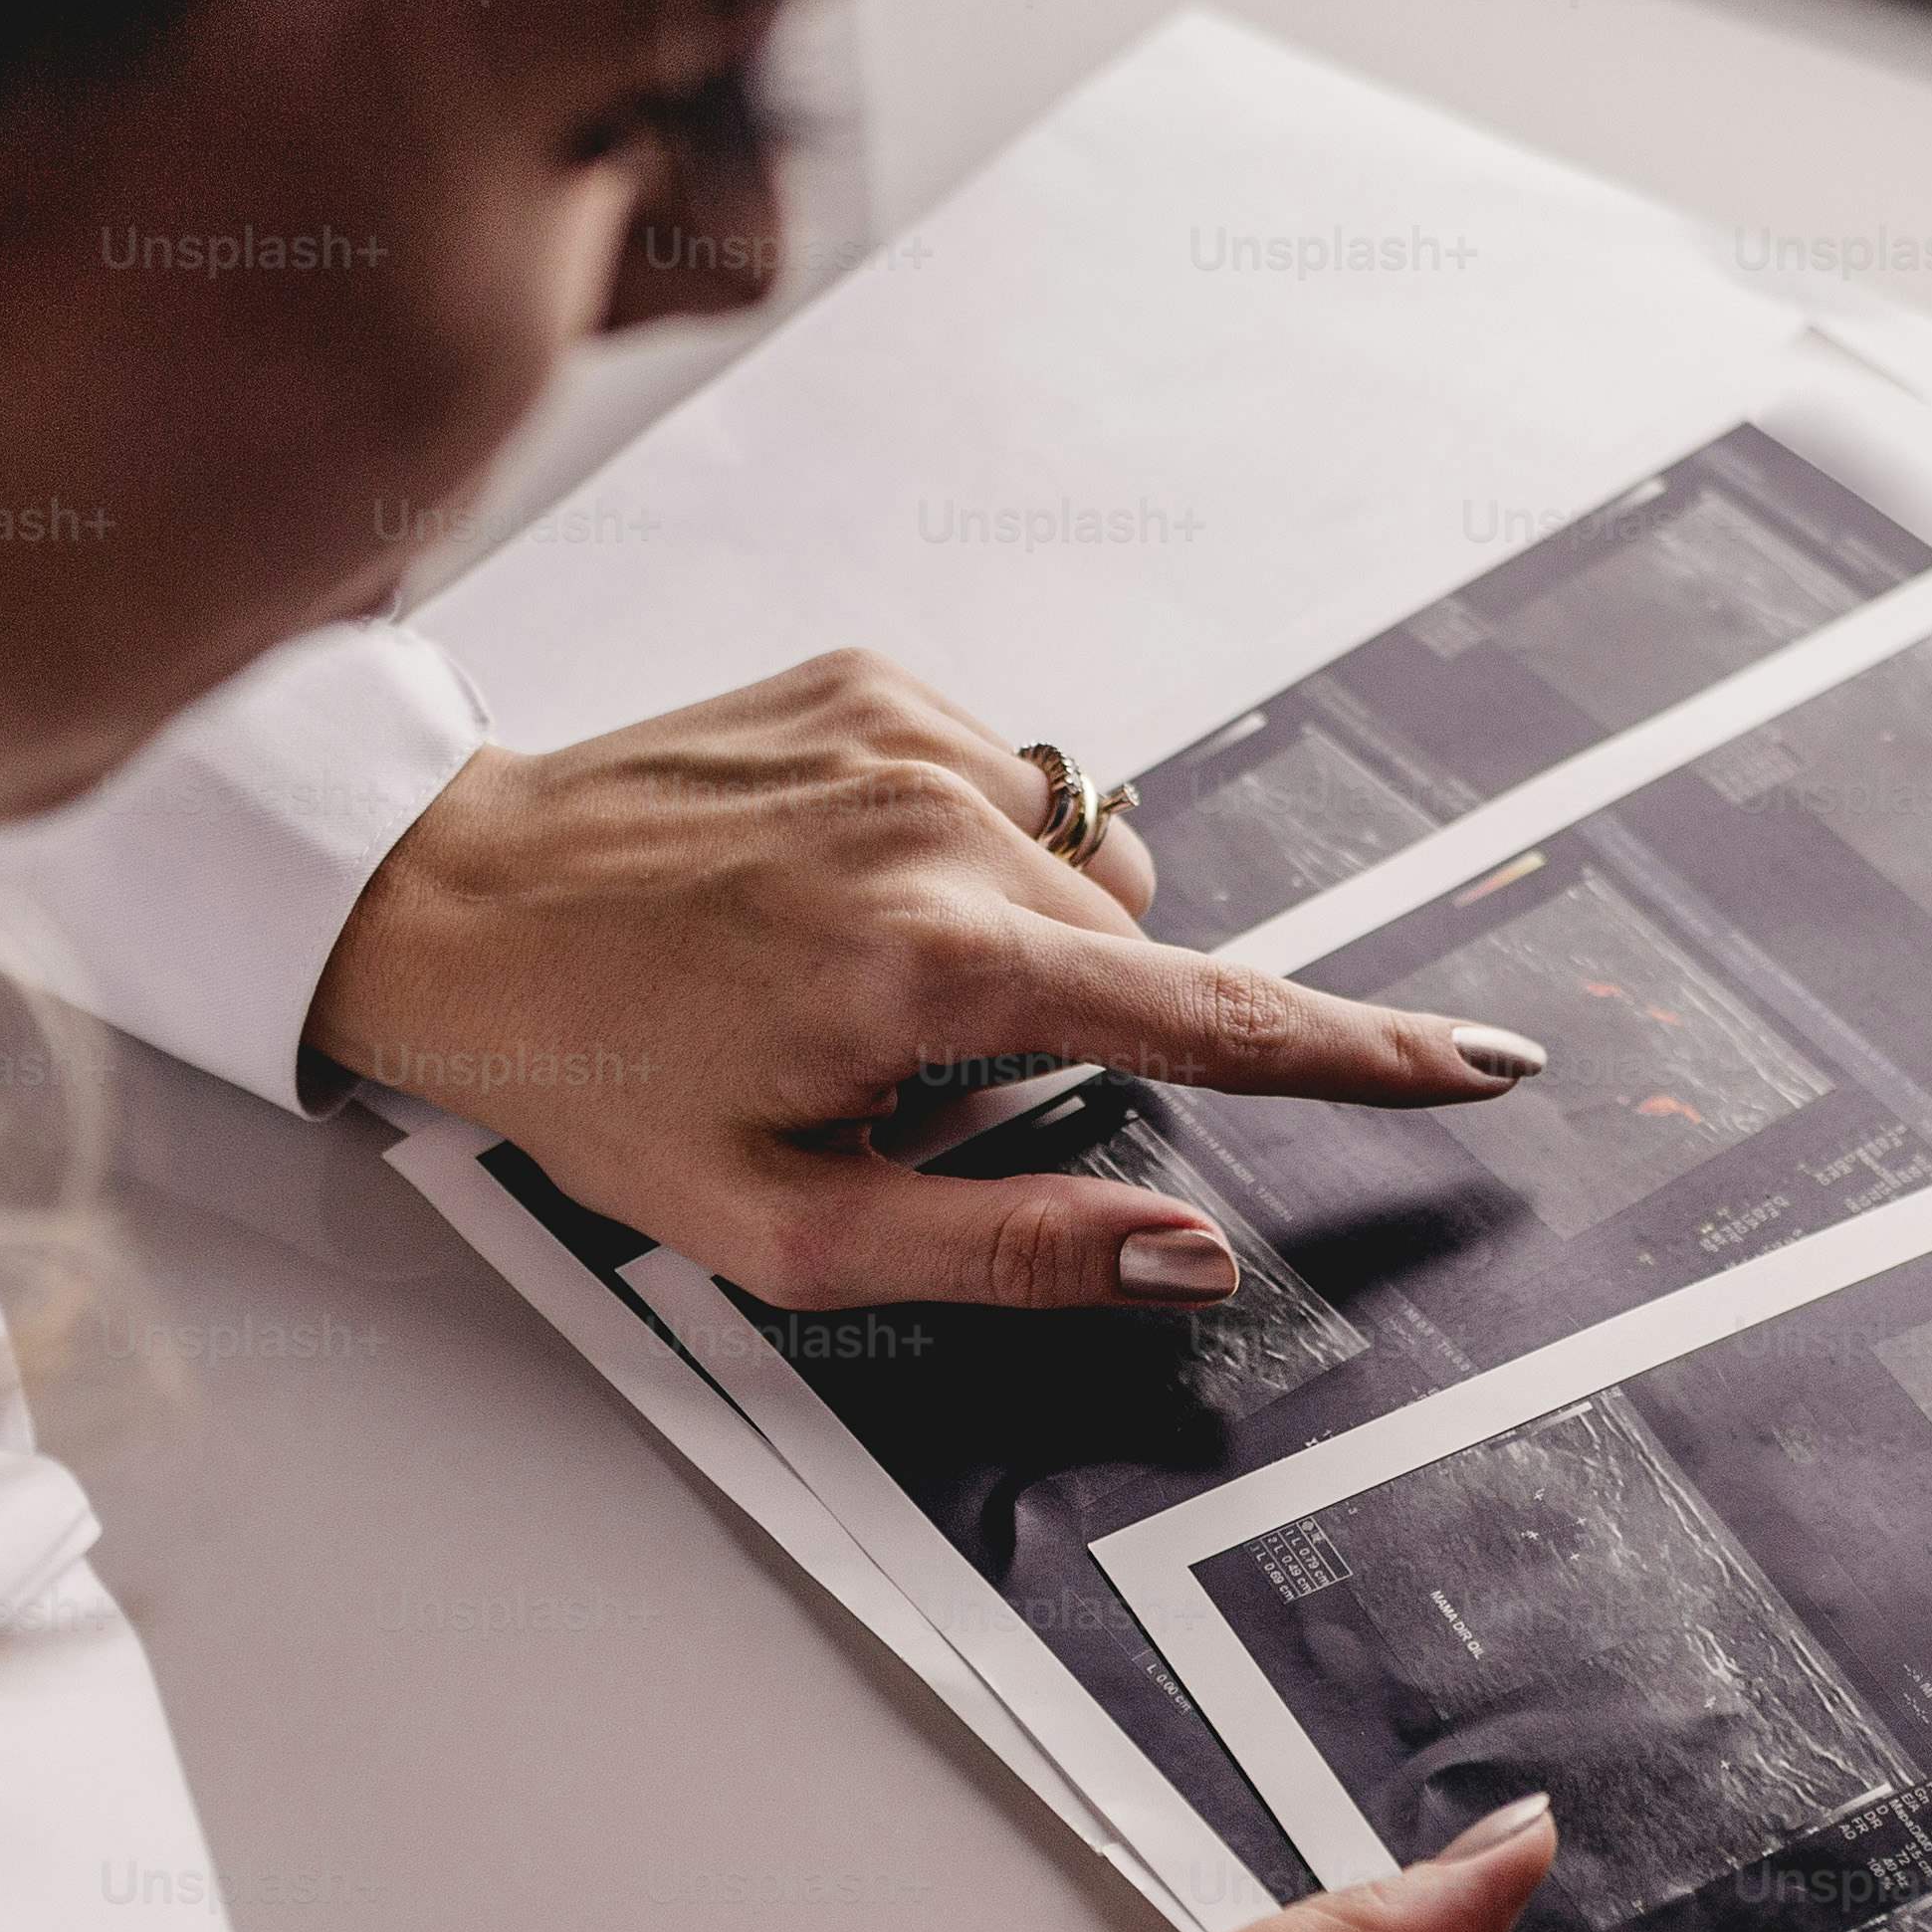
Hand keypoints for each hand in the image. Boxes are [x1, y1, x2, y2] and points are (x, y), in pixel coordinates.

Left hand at [297, 650, 1549, 1312]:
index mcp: (932, 968)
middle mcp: (940, 825)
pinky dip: (958, 847)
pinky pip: (1000, 781)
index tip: (1488, 1063)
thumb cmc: (597, 1079)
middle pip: (1134, 948)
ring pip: (1080, 860)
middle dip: (1076, 1027)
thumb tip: (1186, 1255)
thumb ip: (1008, 1247)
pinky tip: (827, 886)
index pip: (1206, 1019)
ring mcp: (907, 731)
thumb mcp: (788, 1228)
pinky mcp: (868, 676)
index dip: (1361, 1055)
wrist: (443, 902)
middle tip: (907, 1073)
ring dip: (1023, 934)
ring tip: (861, 975)